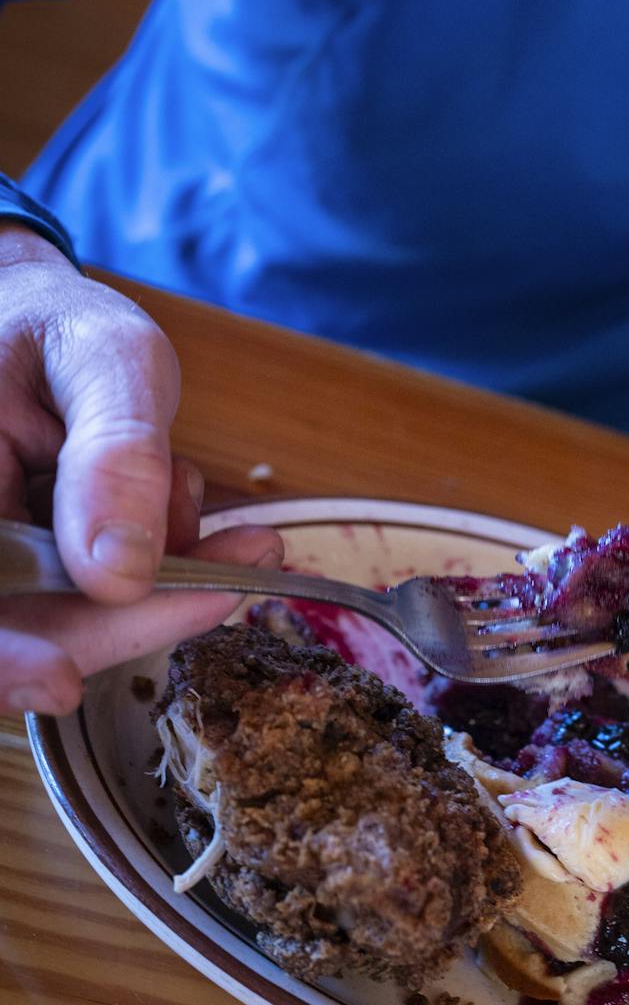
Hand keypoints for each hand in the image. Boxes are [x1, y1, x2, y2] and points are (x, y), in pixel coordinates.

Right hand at [1, 226, 280, 711]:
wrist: (48, 326)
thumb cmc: (60, 328)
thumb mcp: (103, 357)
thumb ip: (113, 453)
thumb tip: (117, 573)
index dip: (1, 660)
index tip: (61, 679)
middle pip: (19, 628)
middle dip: (120, 621)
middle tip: (230, 575)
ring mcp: (5, 565)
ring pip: (67, 625)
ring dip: (155, 594)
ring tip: (220, 518)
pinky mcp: (39, 578)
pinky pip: (98, 606)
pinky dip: (160, 578)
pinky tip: (202, 521)